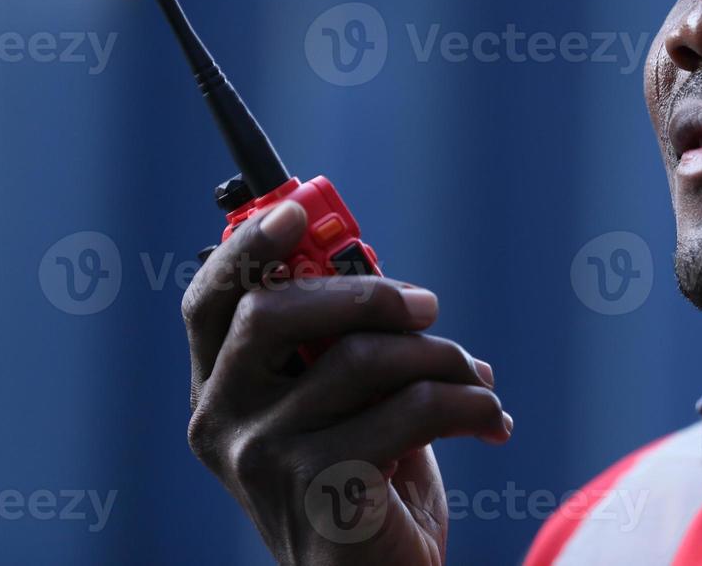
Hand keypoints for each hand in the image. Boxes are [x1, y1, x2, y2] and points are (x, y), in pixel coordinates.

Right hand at [181, 201, 511, 564]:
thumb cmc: (368, 481)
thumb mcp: (345, 404)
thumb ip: (339, 342)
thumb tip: (379, 275)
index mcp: (220, 392)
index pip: (209, 302)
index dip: (247, 247)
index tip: (297, 211)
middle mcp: (222, 425)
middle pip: (275, 312)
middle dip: (369, 294)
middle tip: (429, 308)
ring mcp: (264, 462)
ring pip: (365, 358)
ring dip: (444, 358)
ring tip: (477, 381)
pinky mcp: (324, 490)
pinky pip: (413, 409)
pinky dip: (470, 405)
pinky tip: (491, 422)